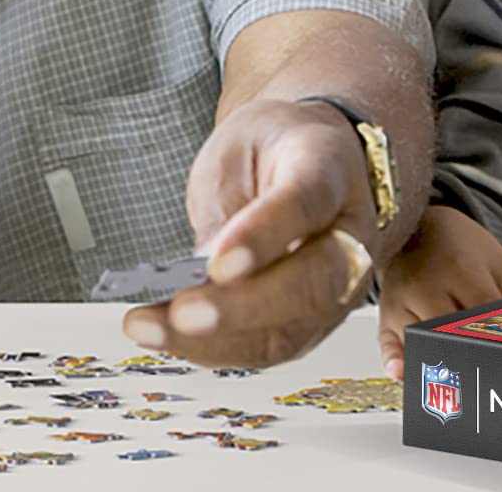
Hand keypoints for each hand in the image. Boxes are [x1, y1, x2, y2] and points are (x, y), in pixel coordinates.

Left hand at [121, 98, 379, 367]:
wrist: (306, 160)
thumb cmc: (271, 152)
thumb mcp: (240, 150)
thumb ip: (227, 208)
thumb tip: (200, 270)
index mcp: (330, 170)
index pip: (306, 204)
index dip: (263, 235)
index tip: (217, 261)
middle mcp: (349, 234)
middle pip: (314, 282)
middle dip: (243, 307)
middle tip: (183, 312)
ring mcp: (339, 286)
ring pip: (291, 329)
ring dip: (216, 341)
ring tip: (152, 329)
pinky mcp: (311, 321)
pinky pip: (267, 348)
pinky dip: (212, 350)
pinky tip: (166, 336)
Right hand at [376, 205, 501, 376]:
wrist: (418, 227)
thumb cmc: (461, 249)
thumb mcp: (500, 264)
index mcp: (460, 269)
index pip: (483, 313)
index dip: (500, 337)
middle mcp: (424, 286)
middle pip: (448, 331)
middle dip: (472, 353)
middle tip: (494, 373)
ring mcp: (400, 302)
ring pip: (419, 342)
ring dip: (440, 363)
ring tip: (462, 382)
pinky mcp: (385, 316)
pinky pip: (387, 344)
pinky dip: (395, 361)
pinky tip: (404, 373)